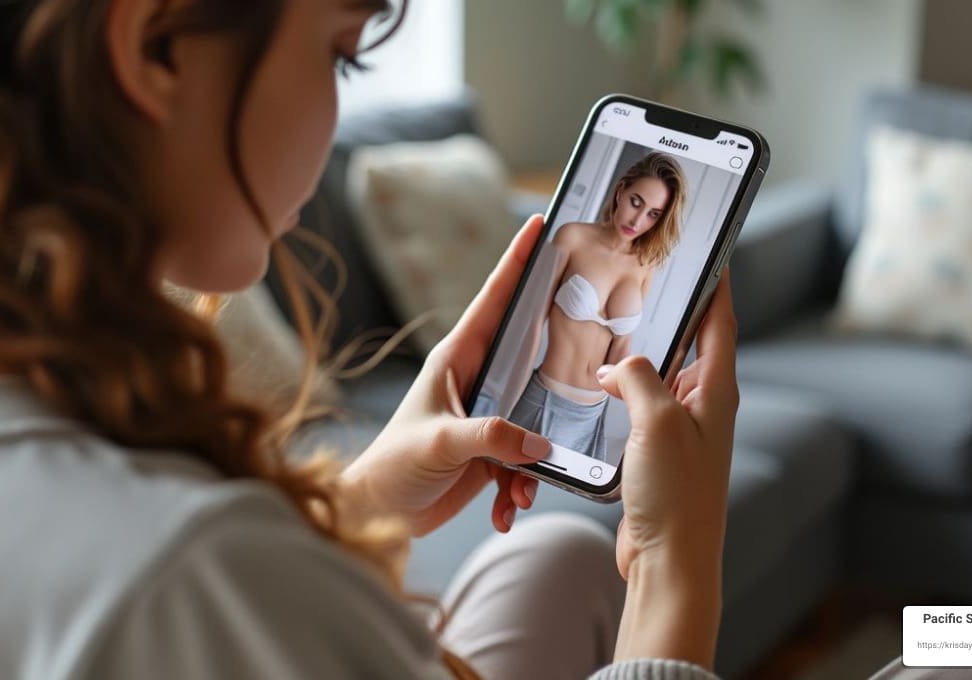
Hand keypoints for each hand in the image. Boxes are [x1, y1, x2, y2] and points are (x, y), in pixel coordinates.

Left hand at [342, 216, 550, 536]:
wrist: (378, 514)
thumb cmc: (392, 466)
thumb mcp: (439, 443)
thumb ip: (490, 437)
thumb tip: (538, 443)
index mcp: (458, 359)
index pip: (495, 299)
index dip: (518, 260)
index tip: (540, 225)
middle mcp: (477, 380)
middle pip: (530, 351)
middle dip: (560, 355)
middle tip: (594, 336)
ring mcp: (487, 415)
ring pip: (536, 416)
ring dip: (537, 457)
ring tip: (518, 488)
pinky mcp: (491, 450)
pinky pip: (525, 460)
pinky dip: (523, 486)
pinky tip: (506, 509)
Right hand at [596, 269, 738, 580]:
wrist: (670, 560)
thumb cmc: (677, 495)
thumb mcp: (657, 421)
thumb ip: (638, 379)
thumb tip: (617, 368)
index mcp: (715, 390)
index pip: (720, 321)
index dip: (715, 283)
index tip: (707, 251)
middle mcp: (703, 405)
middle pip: (689, 343)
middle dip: (669, 312)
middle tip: (642, 279)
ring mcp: (681, 429)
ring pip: (659, 375)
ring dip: (639, 354)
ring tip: (611, 325)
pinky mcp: (658, 451)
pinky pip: (641, 407)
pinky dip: (623, 391)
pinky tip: (598, 386)